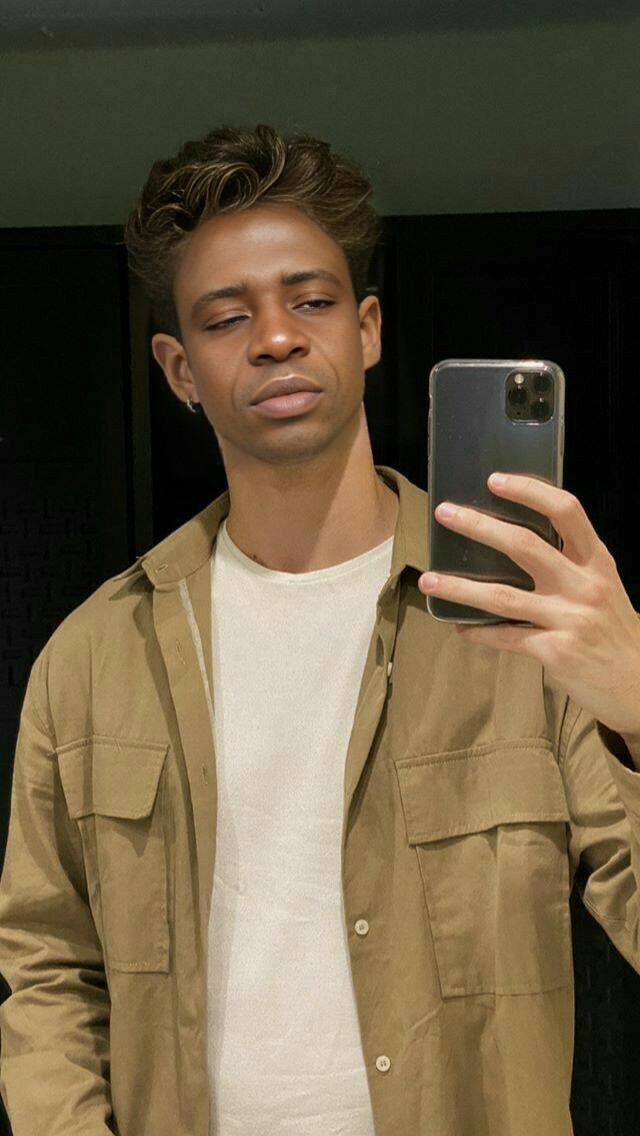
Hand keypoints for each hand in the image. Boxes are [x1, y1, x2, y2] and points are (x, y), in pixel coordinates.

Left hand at [417, 473, 639, 741]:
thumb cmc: (613, 631)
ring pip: (503, 596)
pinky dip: (479, 632)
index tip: (494, 480)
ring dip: (459, 587)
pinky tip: (459, 627)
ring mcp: (569, 619)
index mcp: (597, 563)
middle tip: (444, 513)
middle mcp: (585, 585)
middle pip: (525, 544)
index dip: (530, 491)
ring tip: (427, 580)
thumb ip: (570, 568)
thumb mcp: (604, 589)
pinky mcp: (555, 651)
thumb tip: (515, 545)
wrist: (637, 685)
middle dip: (479, 526)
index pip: (566, 512)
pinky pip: (506, 636)